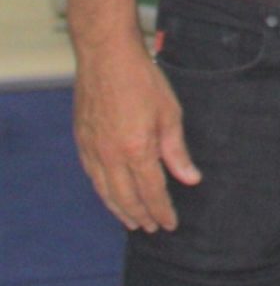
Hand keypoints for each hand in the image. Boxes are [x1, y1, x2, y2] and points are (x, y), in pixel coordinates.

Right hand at [73, 36, 200, 232]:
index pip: (152, 192)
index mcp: (136, 150)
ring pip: (106, 192)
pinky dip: (104, 193)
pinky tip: (111, 196)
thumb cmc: (142, 80)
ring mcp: (92, 151)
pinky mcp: (82, 142)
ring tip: (132, 221)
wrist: (106, 57)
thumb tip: (191, 179)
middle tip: (152, 228)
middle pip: (126, 198)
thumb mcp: (170, 113)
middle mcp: (111, 156)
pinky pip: (93, 177)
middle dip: (141, 215)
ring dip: (120, 209)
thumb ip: (177, 151)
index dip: (162, 210)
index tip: (170, 224)